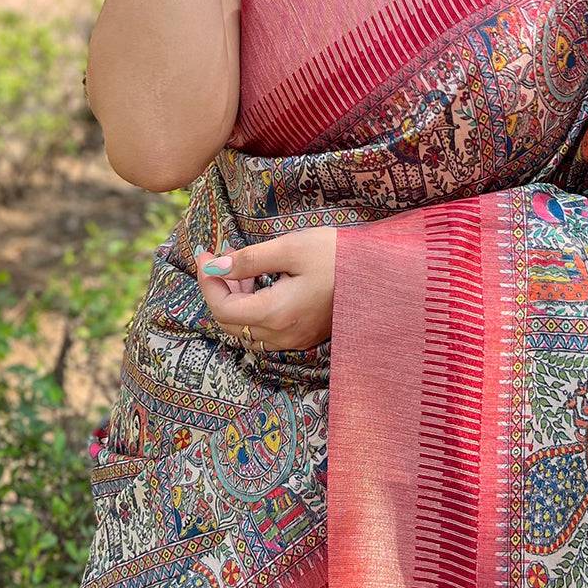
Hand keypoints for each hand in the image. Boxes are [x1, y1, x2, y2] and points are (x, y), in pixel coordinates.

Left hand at [194, 228, 336, 354]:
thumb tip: (215, 267)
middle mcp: (283, 334)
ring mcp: (296, 339)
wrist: (381, 271)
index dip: (208, 281)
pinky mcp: (305, 336)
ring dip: (236, 300)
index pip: (222, 307)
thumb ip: (249, 260)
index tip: (206, 254)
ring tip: (242, 268)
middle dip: (219, 290)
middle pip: (231, 322)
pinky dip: (254, 310)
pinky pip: (266, 331)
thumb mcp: (290, 248)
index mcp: (276, 312)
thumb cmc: (337, 254)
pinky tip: (262, 284)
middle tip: (221, 258)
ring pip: (247, 329)